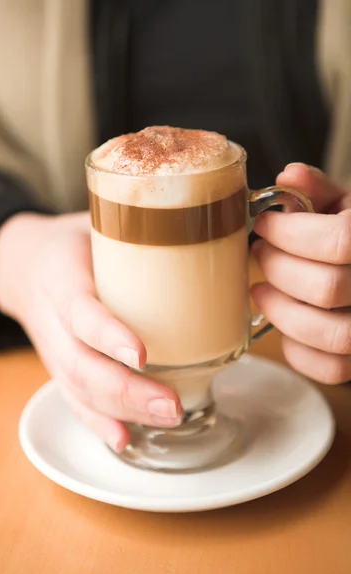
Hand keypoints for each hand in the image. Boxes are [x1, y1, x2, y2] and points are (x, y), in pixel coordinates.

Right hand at [0, 212, 182, 450]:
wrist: (22, 264)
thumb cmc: (72, 242)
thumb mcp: (95, 221)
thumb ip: (136, 228)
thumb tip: (204, 225)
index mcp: (61, 276)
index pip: (81, 312)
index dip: (108, 335)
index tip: (141, 354)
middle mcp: (52, 319)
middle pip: (81, 364)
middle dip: (126, 390)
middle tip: (171, 405)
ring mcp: (53, 349)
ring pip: (79, 388)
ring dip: (122, 410)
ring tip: (167, 419)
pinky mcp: (58, 367)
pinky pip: (73, 399)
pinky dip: (98, 422)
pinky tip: (125, 439)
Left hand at [252, 163, 350, 383]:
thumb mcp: (345, 207)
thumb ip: (319, 192)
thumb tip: (288, 176)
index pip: (338, 240)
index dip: (291, 233)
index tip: (265, 224)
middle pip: (326, 287)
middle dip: (278, 268)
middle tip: (260, 253)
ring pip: (330, 334)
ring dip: (282, 312)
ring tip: (261, 290)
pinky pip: (331, 368)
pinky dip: (297, 350)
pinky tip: (283, 323)